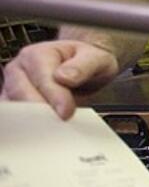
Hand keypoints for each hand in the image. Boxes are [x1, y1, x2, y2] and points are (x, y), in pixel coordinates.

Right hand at [1, 41, 120, 119]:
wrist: (86, 67)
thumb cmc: (88, 61)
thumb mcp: (97, 59)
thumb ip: (84, 66)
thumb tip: (65, 77)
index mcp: (38, 54)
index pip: (41, 78)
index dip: (54, 96)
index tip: (66, 112)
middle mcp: (20, 69)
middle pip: (21, 93)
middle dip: (41, 111)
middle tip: (61, 124)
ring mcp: (14, 87)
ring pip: (14, 107)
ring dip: (33, 121)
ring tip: (55, 129)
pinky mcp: (15, 104)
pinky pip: (16, 119)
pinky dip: (29, 127)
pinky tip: (47, 132)